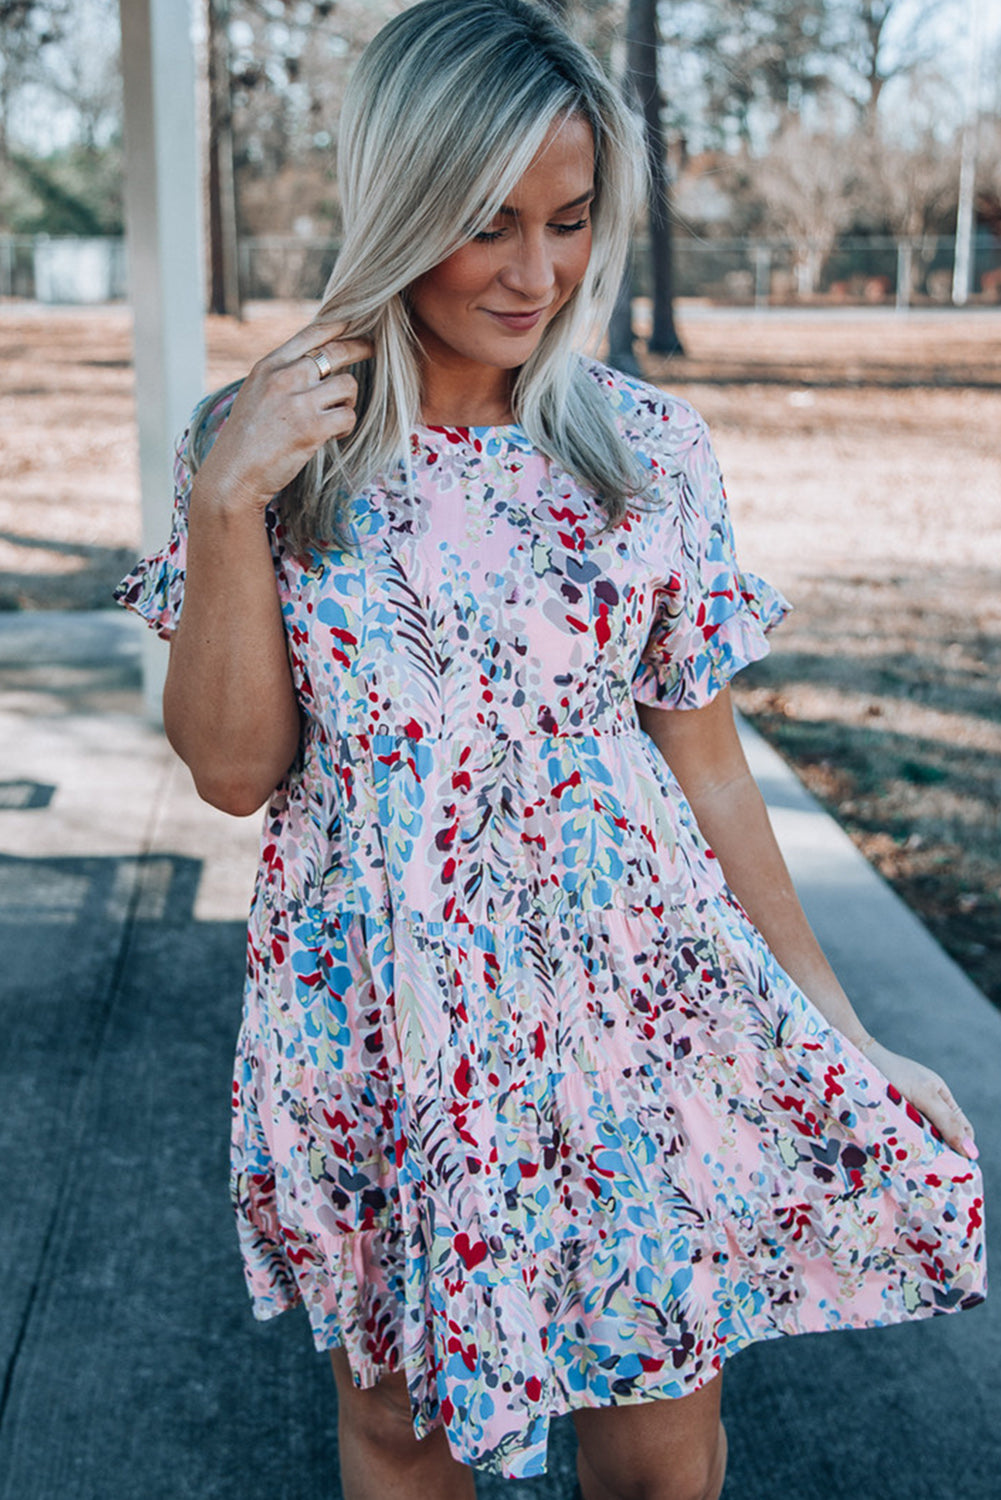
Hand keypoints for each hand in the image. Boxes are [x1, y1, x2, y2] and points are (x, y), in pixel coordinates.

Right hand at [195, 317, 372, 513]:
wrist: (233, 474)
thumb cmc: (245, 440)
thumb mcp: (255, 394)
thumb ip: (281, 377)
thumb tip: (315, 365)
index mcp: (268, 366)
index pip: (310, 334)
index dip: (337, 326)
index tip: (353, 324)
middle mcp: (284, 378)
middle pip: (336, 352)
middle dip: (359, 348)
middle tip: (372, 349)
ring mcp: (299, 402)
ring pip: (347, 384)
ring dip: (348, 400)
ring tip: (336, 416)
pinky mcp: (312, 428)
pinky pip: (348, 416)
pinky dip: (345, 427)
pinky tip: (333, 435)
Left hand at [860, 1039, 978, 1160]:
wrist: (857, 1059)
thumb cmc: (894, 1072)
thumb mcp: (925, 1096)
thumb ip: (947, 1121)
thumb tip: (971, 1152)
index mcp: (942, 1098)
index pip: (962, 1130)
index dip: (963, 1148)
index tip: (955, 1167)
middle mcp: (927, 1107)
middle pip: (942, 1138)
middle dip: (938, 1152)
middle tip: (929, 1166)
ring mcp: (908, 1114)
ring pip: (922, 1141)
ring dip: (919, 1150)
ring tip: (912, 1159)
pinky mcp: (890, 1120)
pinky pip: (903, 1138)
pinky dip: (903, 1145)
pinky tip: (897, 1151)